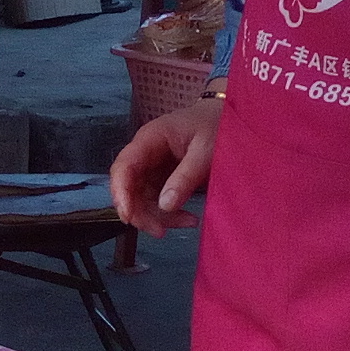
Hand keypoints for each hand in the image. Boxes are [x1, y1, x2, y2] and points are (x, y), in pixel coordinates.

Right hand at [108, 96, 221, 237]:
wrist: (229, 119)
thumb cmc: (217, 127)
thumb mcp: (205, 151)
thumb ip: (185, 177)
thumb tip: (164, 206)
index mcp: (149, 139)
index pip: (123, 167)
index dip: (121, 193)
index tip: (127, 217)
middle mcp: (144, 154)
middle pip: (128, 188)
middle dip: (141, 213)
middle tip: (161, 231)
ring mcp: (151, 167)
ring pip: (140, 199)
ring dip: (158, 217)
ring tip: (189, 222)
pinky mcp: (161, 179)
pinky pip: (156, 201)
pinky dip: (169, 214)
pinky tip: (188, 218)